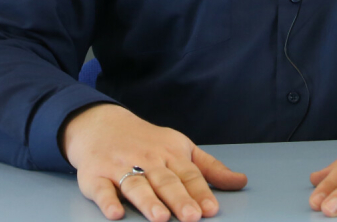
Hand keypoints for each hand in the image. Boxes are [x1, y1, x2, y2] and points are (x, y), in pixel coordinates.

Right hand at [60, 103, 247, 221]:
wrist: (100, 124)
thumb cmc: (146, 141)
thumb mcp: (181, 147)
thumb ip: (209, 168)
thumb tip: (241, 181)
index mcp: (170, 154)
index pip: (188, 175)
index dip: (200, 192)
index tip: (211, 210)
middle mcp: (147, 160)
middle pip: (164, 181)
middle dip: (178, 199)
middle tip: (191, 217)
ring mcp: (120, 167)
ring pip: (136, 185)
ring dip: (148, 201)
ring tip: (160, 217)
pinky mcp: (95, 176)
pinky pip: (101, 189)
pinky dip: (107, 200)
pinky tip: (115, 213)